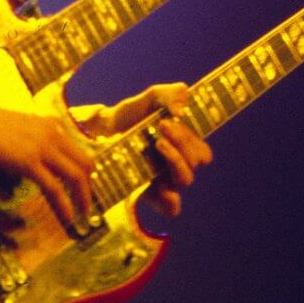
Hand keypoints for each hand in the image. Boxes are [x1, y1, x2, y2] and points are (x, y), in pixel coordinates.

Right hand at [0, 80, 96, 225]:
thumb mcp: (19, 121)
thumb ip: (32, 134)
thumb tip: (33, 151)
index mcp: (52, 123)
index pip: (79, 150)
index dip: (84, 171)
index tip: (82, 187)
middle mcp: (54, 133)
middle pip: (86, 163)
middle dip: (88, 187)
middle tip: (85, 204)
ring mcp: (43, 148)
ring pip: (76, 177)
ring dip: (83, 200)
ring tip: (82, 216)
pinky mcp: (29, 162)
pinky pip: (55, 189)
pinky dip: (64, 206)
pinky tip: (67, 218)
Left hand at [77, 83, 212, 216]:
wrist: (101, 131)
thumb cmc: (131, 115)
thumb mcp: (149, 98)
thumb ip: (168, 94)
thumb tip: (182, 104)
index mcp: (183, 146)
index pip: (202, 151)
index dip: (193, 138)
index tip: (173, 118)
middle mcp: (177, 165)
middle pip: (195, 162)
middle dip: (182, 142)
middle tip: (162, 126)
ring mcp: (164, 180)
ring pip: (185, 179)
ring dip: (176, 160)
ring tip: (157, 144)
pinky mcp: (149, 194)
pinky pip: (170, 208)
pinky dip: (171, 201)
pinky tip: (162, 188)